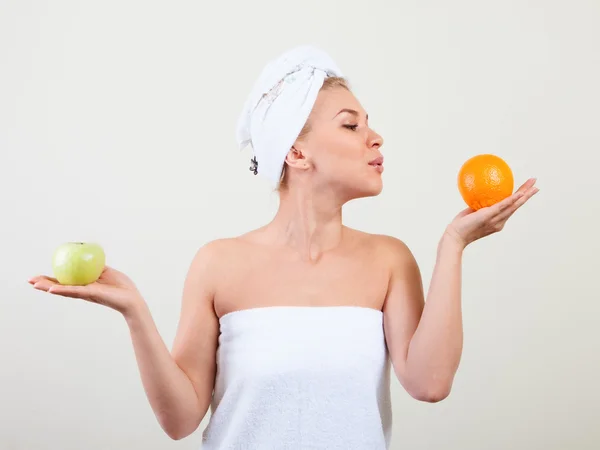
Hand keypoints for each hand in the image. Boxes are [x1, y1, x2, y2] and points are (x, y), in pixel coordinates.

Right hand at [29, 266, 144, 315]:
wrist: (132, 298)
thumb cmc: (122, 287)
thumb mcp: (107, 271)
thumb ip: (97, 266)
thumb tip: (89, 255)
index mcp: (84, 285)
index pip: (65, 281)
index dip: (51, 279)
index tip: (39, 276)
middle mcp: (82, 290)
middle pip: (60, 287)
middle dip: (44, 284)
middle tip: (29, 281)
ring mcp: (85, 293)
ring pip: (63, 290)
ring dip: (48, 287)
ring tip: (34, 285)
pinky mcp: (90, 294)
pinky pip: (74, 291)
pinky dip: (62, 289)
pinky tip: (51, 289)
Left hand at [445, 178, 538, 247]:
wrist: (455, 236)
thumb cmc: (462, 225)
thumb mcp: (473, 213)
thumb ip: (479, 207)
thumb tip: (479, 195)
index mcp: (498, 221)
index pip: (511, 208)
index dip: (520, 199)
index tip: (527, 191)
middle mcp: (500, 222)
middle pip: (516, 206)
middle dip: (528, 195)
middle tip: (537, 185)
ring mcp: (496, 220)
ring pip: (514, 205)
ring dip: (524, 194)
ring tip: (533, 186)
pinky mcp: (489, 216)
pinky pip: (503, 206)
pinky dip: (512, 199)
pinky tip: (519, 193)